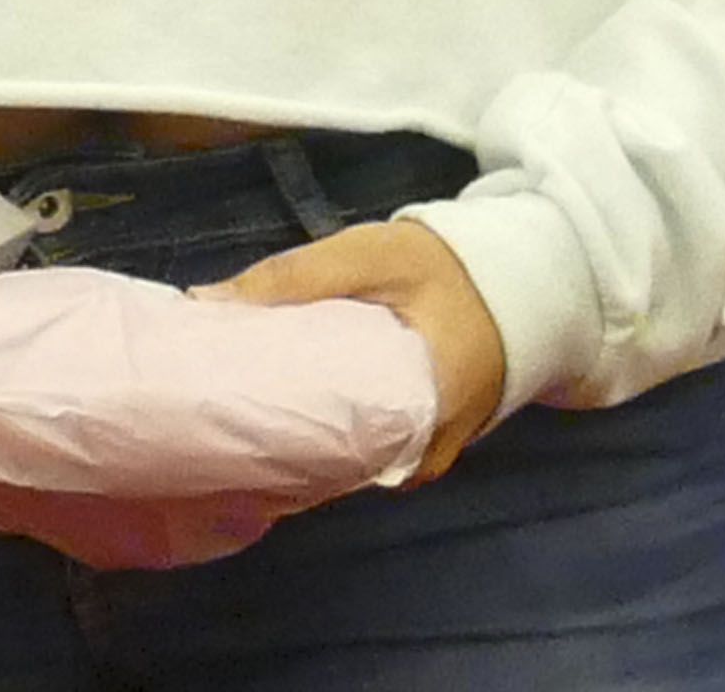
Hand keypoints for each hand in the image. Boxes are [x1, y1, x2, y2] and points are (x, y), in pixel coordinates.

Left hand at [210, 217, 507, 480]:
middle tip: (210, 428)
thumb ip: (296, 277)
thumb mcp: (374, 256)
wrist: (519, 280)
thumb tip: (205, 302)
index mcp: (421, 414)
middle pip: (333, 468)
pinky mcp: (416, 447)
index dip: (267, 448)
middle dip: (274, 450)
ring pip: (344, 467)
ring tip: (232, 427)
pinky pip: (361, 457)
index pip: (332, 455)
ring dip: (297, 448)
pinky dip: (324, 441)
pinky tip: (280, 423)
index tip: (213, 435)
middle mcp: (421, 456)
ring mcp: (420, 458)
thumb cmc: (447, 270)